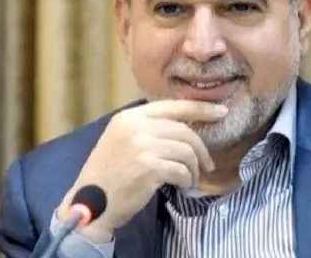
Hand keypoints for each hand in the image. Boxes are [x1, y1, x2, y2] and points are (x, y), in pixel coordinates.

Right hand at [56, 100, 227, 242]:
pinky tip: (182, 187)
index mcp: (129, 117)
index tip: (221, 112)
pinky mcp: (148, 167)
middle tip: (207, 165)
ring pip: (186, 151)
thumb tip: (187, 125)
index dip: (200, 108)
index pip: (173, 106)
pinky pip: (182, 170)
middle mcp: (135, 127)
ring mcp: (142, 146)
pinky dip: (187, 180)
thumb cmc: (109, 174)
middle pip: (184, 130)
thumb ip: (149, 129)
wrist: (89, 204)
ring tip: (190, 180)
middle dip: (201, 150)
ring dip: (194, 169)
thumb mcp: (123, 140)